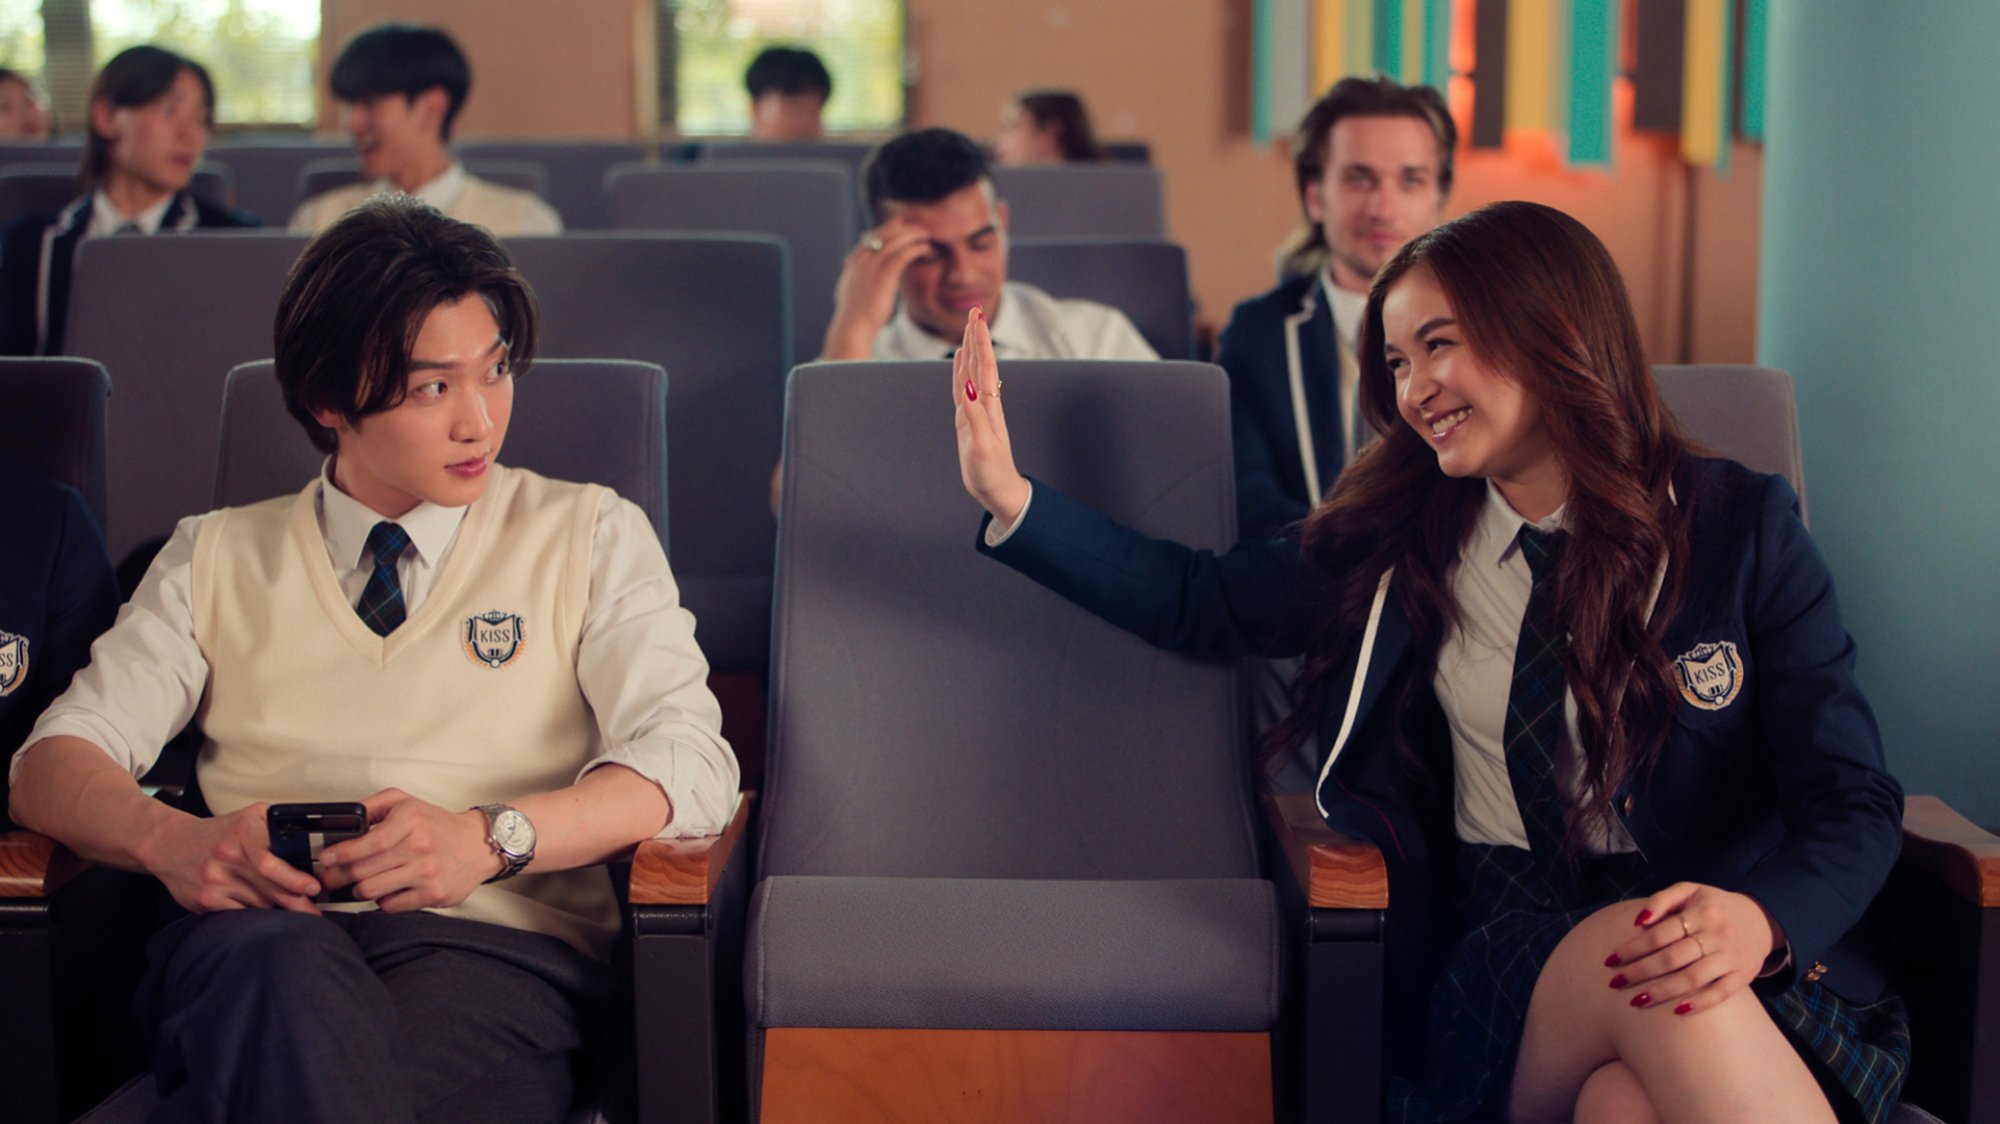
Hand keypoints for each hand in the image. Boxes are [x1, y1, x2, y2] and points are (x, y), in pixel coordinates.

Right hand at [142, 802, 322, 914]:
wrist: (170, 844)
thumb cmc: (219, 833)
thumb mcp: (250, 817)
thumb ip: (279, 825)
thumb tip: (311, 843)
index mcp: (242, 832)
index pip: (270, 861)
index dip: (294, 877)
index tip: (313, 887)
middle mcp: (227, 856)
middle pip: (268, 887)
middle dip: (296, 902)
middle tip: (313, 911)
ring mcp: (214, 881)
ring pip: (258, 904)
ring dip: (278, 910)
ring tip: (294, 913)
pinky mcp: (205, 900)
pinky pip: (240, 914)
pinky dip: (256, 916)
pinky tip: (265, 915)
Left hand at [317, 789, 498, 911]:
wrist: (478, 845)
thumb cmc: (437, 825)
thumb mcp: (406, 802)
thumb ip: (372, 806)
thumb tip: (343, 820)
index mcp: (411, 820)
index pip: (367, 842)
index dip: (340, 854)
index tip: (326, 859)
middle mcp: (420, 846)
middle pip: (362, 870)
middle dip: (338, 876)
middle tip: (329, 878)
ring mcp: (427, 873)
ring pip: (371, 890)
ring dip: (358, 890)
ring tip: (359, 884)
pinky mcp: (433, 895)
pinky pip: (391, 906)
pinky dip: (383, 900)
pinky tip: (387, 889)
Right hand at [821, 218, 932, 358]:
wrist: (852, 328)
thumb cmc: (854, 316)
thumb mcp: (851, 293)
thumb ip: (856, 280)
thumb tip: (857, 277)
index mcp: (853, 264)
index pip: (871, 238)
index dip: (887, 229)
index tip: (900, 225)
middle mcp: (861, 261)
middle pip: (883, 235)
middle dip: (901, 228)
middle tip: (917, 227)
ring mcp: (871, 268)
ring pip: (894, 241)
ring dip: (912, 235)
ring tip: (925, 235)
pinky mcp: (883, 277)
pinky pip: (902, 255)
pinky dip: (915, 248)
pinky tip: (926, 248)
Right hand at [953, 306, 1030, 525]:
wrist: (998, 490)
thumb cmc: (992, 472)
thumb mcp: (982, 446)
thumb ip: (974, 416)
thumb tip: (967, 387)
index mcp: (988, 407)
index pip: (984, 367)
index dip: (980, 343)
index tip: (977, 319)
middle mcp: (983, 404)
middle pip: (980, 363)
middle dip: (977, 337)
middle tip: (974, 311)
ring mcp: (976, 410)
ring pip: (972, 372)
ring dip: (970, 349)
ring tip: (969, 328)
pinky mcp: (967, 419)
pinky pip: (961, 388)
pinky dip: (960, 371)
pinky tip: (959, 360)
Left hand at [1606, 882, 1783, 1015]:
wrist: (1761, 918)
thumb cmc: (1713, 905)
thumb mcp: (1689, 891)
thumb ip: (1661, 900)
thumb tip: (1637, 921)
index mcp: (1701, 912)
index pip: (1659, 934)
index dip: (1632, 948)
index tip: (1610, 960)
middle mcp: (1717, 934)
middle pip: (1672, 958)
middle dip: (1640, 972)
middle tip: (1615, 983)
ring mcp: (1731, 957)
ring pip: (1692, 978)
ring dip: (1662, 991)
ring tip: (1637, 1000)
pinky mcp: (1743, 975)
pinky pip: (1720, 993)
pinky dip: (1699, 1003)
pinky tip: (1676, 1012)